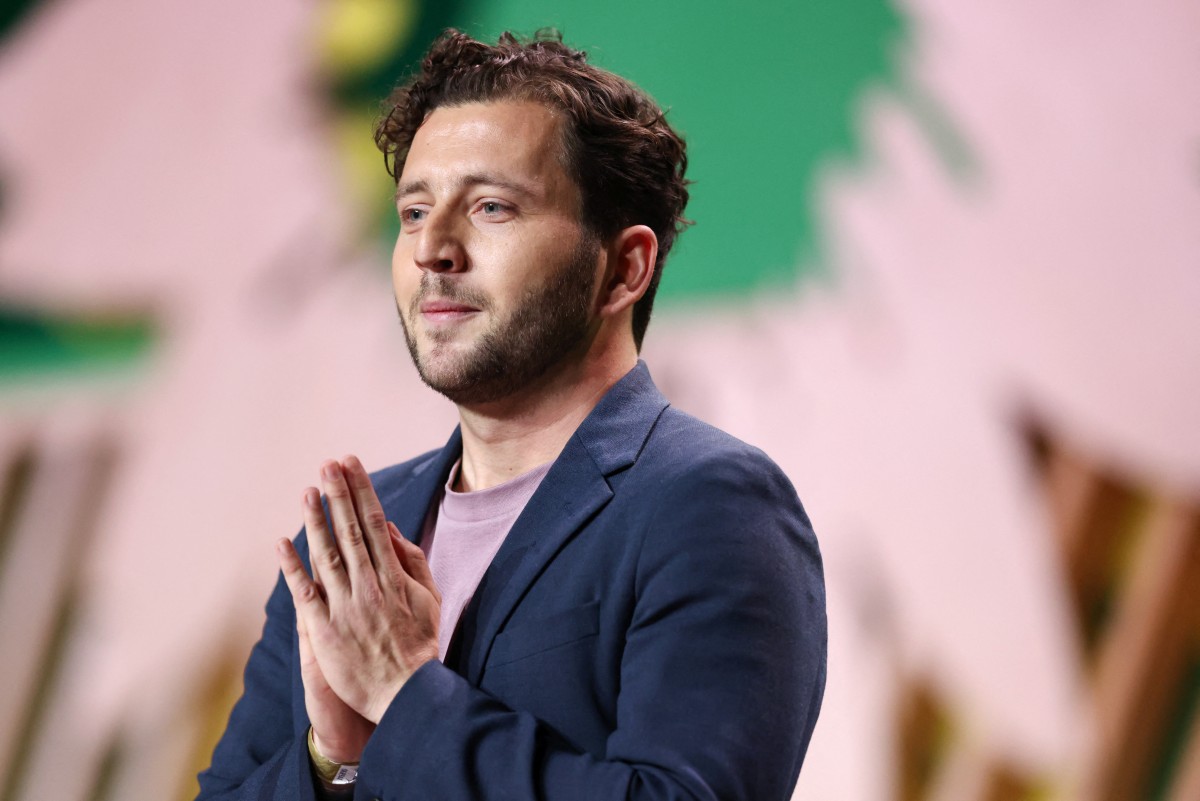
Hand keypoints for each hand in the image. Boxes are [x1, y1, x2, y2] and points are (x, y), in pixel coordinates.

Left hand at [277, 456, 440, 729]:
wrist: (406, 693)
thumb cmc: (420, 645)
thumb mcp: (429, 598)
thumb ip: (411, 561)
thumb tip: (389, 529)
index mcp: (393, 576)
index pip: (374, 523)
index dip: (361, 491)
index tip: (351, 464)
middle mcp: (368, 585)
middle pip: (350, 531)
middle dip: (338, 494)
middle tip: (328, 464)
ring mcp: (345, 607)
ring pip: (327, 555)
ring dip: (316, 520)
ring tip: (307, 490)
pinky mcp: (325, 630)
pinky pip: (305, 592)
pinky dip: (292, 567)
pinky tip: (282, 542)